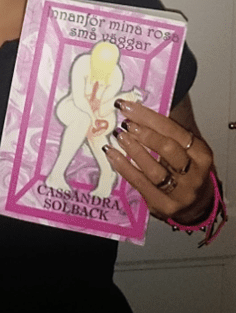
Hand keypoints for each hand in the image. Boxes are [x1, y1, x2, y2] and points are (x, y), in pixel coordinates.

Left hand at [103, 97, 213, 223]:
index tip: (128, 107)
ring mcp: (180, 193)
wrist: (195, 204)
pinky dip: (124, 167)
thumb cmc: (185, 170)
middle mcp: (194, 174)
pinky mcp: (163, 205)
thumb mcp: (183, 149)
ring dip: (134, 150)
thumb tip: (134, 110)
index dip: (148, 116)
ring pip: (154, 169)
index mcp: (201, 153)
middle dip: (144, 133)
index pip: (174, 130)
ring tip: (120, 136)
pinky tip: (112, 154)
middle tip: (126, 123)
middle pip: (168, 149)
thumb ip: (165, 132)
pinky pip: (140, 183)